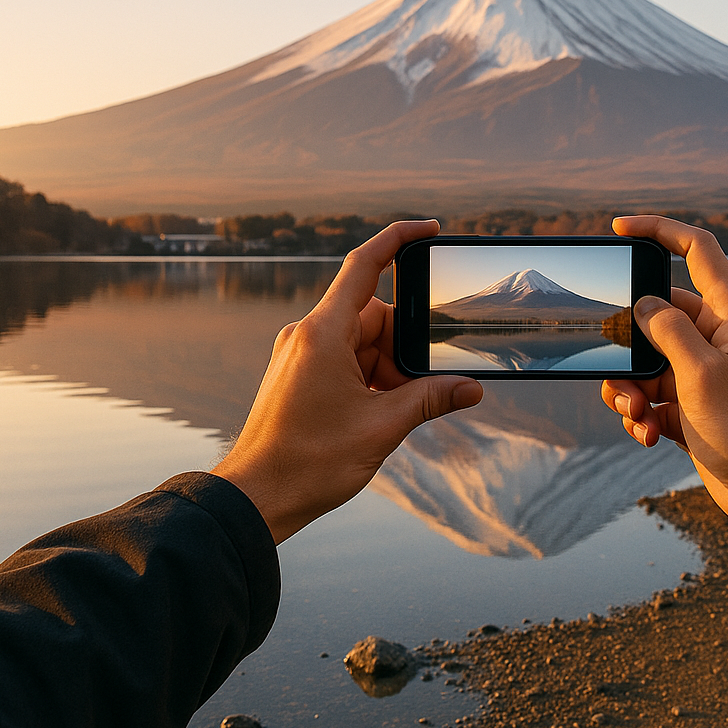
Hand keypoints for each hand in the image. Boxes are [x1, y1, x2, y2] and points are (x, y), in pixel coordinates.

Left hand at [212, 220, 482, 542]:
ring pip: (363, 343)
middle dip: (405, 349)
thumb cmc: (307, 462)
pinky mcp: (300, 373)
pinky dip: (370, 379)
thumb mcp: (382, 427)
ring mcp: (302, 354)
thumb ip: (430, 399)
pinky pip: (347, 360)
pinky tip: (378, 411)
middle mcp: (309, 335)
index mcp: (324, 333)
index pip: (365, 265)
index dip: (400, 239)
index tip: (431, 229)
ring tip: (391, 412)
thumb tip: (472, 388)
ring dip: (388, 370)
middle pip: (375, 317)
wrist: (256, 498)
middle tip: (423, 386)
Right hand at [602, 216, 727, 533]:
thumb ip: (668, 330)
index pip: (696, 250)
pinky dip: (643, 411)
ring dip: (631, 385)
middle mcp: (720, 337)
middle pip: (658, 314)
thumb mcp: (702, 374)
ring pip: (649, 359)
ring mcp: (708, 372)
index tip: (619, 228)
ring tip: (637, 413)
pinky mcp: (697, 406)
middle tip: (617, 370)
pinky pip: (655, 394)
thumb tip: (643, 304)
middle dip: (629, 343)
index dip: (659, 230)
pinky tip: (648, 434)